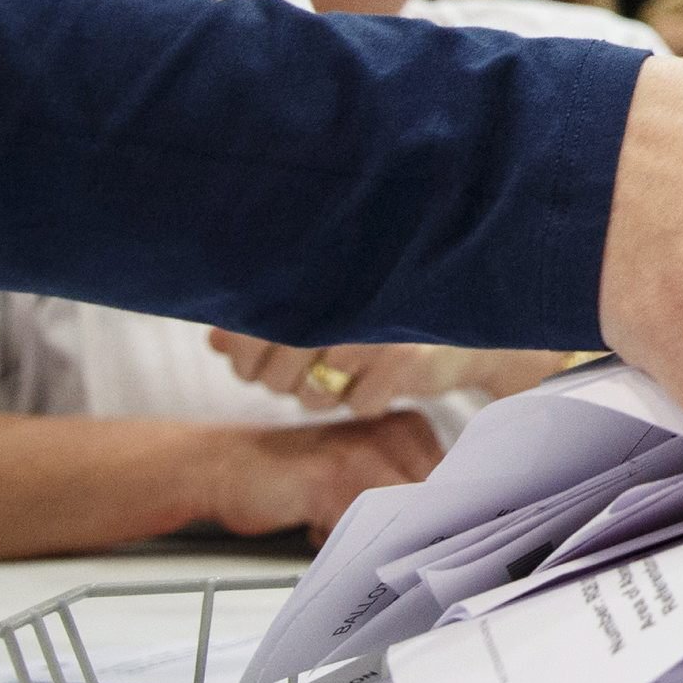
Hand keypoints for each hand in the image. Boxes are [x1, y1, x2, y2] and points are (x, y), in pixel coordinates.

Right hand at [197, 411, 441, 543]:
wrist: (228, 465)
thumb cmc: (295, 479)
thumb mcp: (363, 478)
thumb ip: (404, 496)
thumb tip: (448, 539)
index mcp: (411, 429)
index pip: (456, 487)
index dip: (440, 522)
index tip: (423, 541)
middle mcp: (395, 433)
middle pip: (433, 505)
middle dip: (407, 536)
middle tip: (369, 540)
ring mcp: (365, 453)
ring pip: (398, 523)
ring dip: (369, 542)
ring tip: (330, 522)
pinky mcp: (332, 479)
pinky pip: (358, 533)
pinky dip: (337, 544)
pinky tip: (312, 525)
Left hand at [205, 334, 569, 407]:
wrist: (468, 324)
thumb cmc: (386, 315)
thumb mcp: (327, 311)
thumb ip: (267, 323)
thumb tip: (215, 342)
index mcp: (319, 277)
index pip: (251, 328)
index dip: (243, 356)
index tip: (251, 361)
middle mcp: (343, 298)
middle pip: (276, 370)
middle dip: (281, 383)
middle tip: (305, 373)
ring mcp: (374, 329)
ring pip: (313, 394)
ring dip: (322, 396)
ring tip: (342, 374)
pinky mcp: (403, 359)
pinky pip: (356, 405)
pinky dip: (363, 402)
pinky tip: (378, 379)